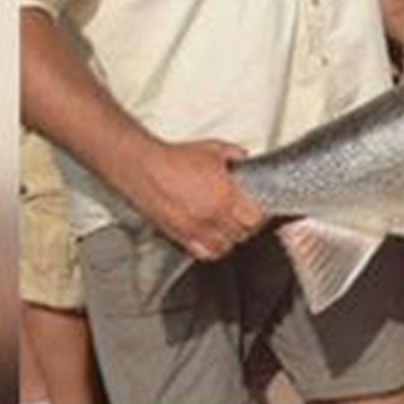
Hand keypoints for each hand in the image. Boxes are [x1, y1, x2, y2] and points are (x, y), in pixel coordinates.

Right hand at [126, 139, 264, 261]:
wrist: (145, 167)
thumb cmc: (175, 159)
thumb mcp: (213, 149)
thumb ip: (234, 155)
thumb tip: (244, 158)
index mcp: (225, 195)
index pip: (255, 219)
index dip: (259, 216)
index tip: (257, 210)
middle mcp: (213, 216)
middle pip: (243, 234)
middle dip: (247, 226)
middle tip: (244, 217)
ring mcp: (196, 228)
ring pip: (225, 247)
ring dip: (231, 239)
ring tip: (229, 228)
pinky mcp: (181, 236)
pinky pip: (205, 253)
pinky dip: (213, 249)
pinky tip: (213, 239)